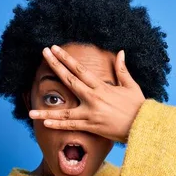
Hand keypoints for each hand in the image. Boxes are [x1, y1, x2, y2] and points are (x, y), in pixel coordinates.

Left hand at [28, 45, 145, 142]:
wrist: (144, 126)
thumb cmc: (138, 106)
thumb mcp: (131, 86)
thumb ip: (122, 70)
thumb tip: (120, 52)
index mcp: (101, 87)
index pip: (80, 69)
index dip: (66, 58)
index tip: (54, 49)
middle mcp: (93, 98)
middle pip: (69, 80)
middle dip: (55, 66)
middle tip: (44, 54)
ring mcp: (90, 113)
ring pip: (65, 111)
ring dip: (47, 112)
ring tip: (31, 112)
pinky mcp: (91, 127)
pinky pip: (71, 126)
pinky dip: (58, 125)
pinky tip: (45, 124)